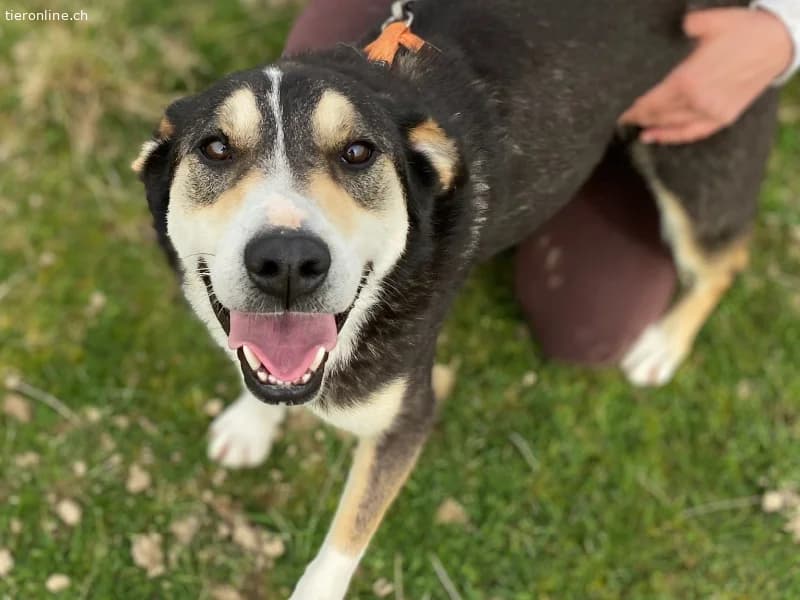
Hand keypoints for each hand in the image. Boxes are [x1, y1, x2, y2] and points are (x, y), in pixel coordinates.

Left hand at [620, 8, 793, 143]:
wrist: (779, 41)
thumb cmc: (742, 29)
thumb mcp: (705, 22)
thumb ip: (679, 29)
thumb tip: (663, 32)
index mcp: (687, 79)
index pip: (649, 100)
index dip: (631, 106)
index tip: (616, 107)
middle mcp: (697, 101)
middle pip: (656, 114)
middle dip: (636, 116)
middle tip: (618, 115)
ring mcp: (711, 112)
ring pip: (671, 126)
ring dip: (650, 126)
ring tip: (633, 125)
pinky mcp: (723, 118)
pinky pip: (691, 133)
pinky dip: (671, 137)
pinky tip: (654, 137)